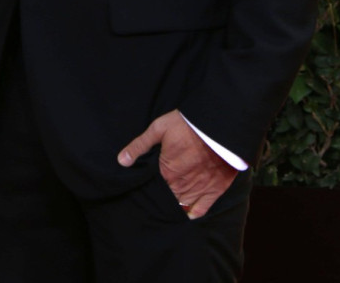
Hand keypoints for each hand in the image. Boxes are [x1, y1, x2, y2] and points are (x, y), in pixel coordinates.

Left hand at [117, 109, 236, 219]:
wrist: (217, 125)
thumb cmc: (186, 124)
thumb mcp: (158, 129)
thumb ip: (139, 146)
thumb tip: (122, 161)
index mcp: (167, 172)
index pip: (154, 188)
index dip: (151, 187)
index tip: (149, 185)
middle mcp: (182, 185)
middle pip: (168, 198)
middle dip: (163, 196)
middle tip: (160, 193)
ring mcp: (199, 189)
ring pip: (183, 205)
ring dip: (176, 205)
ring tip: (170, 203)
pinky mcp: (215, 189)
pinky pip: (202, 210)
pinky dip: (194, 214)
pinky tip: (188, 215)